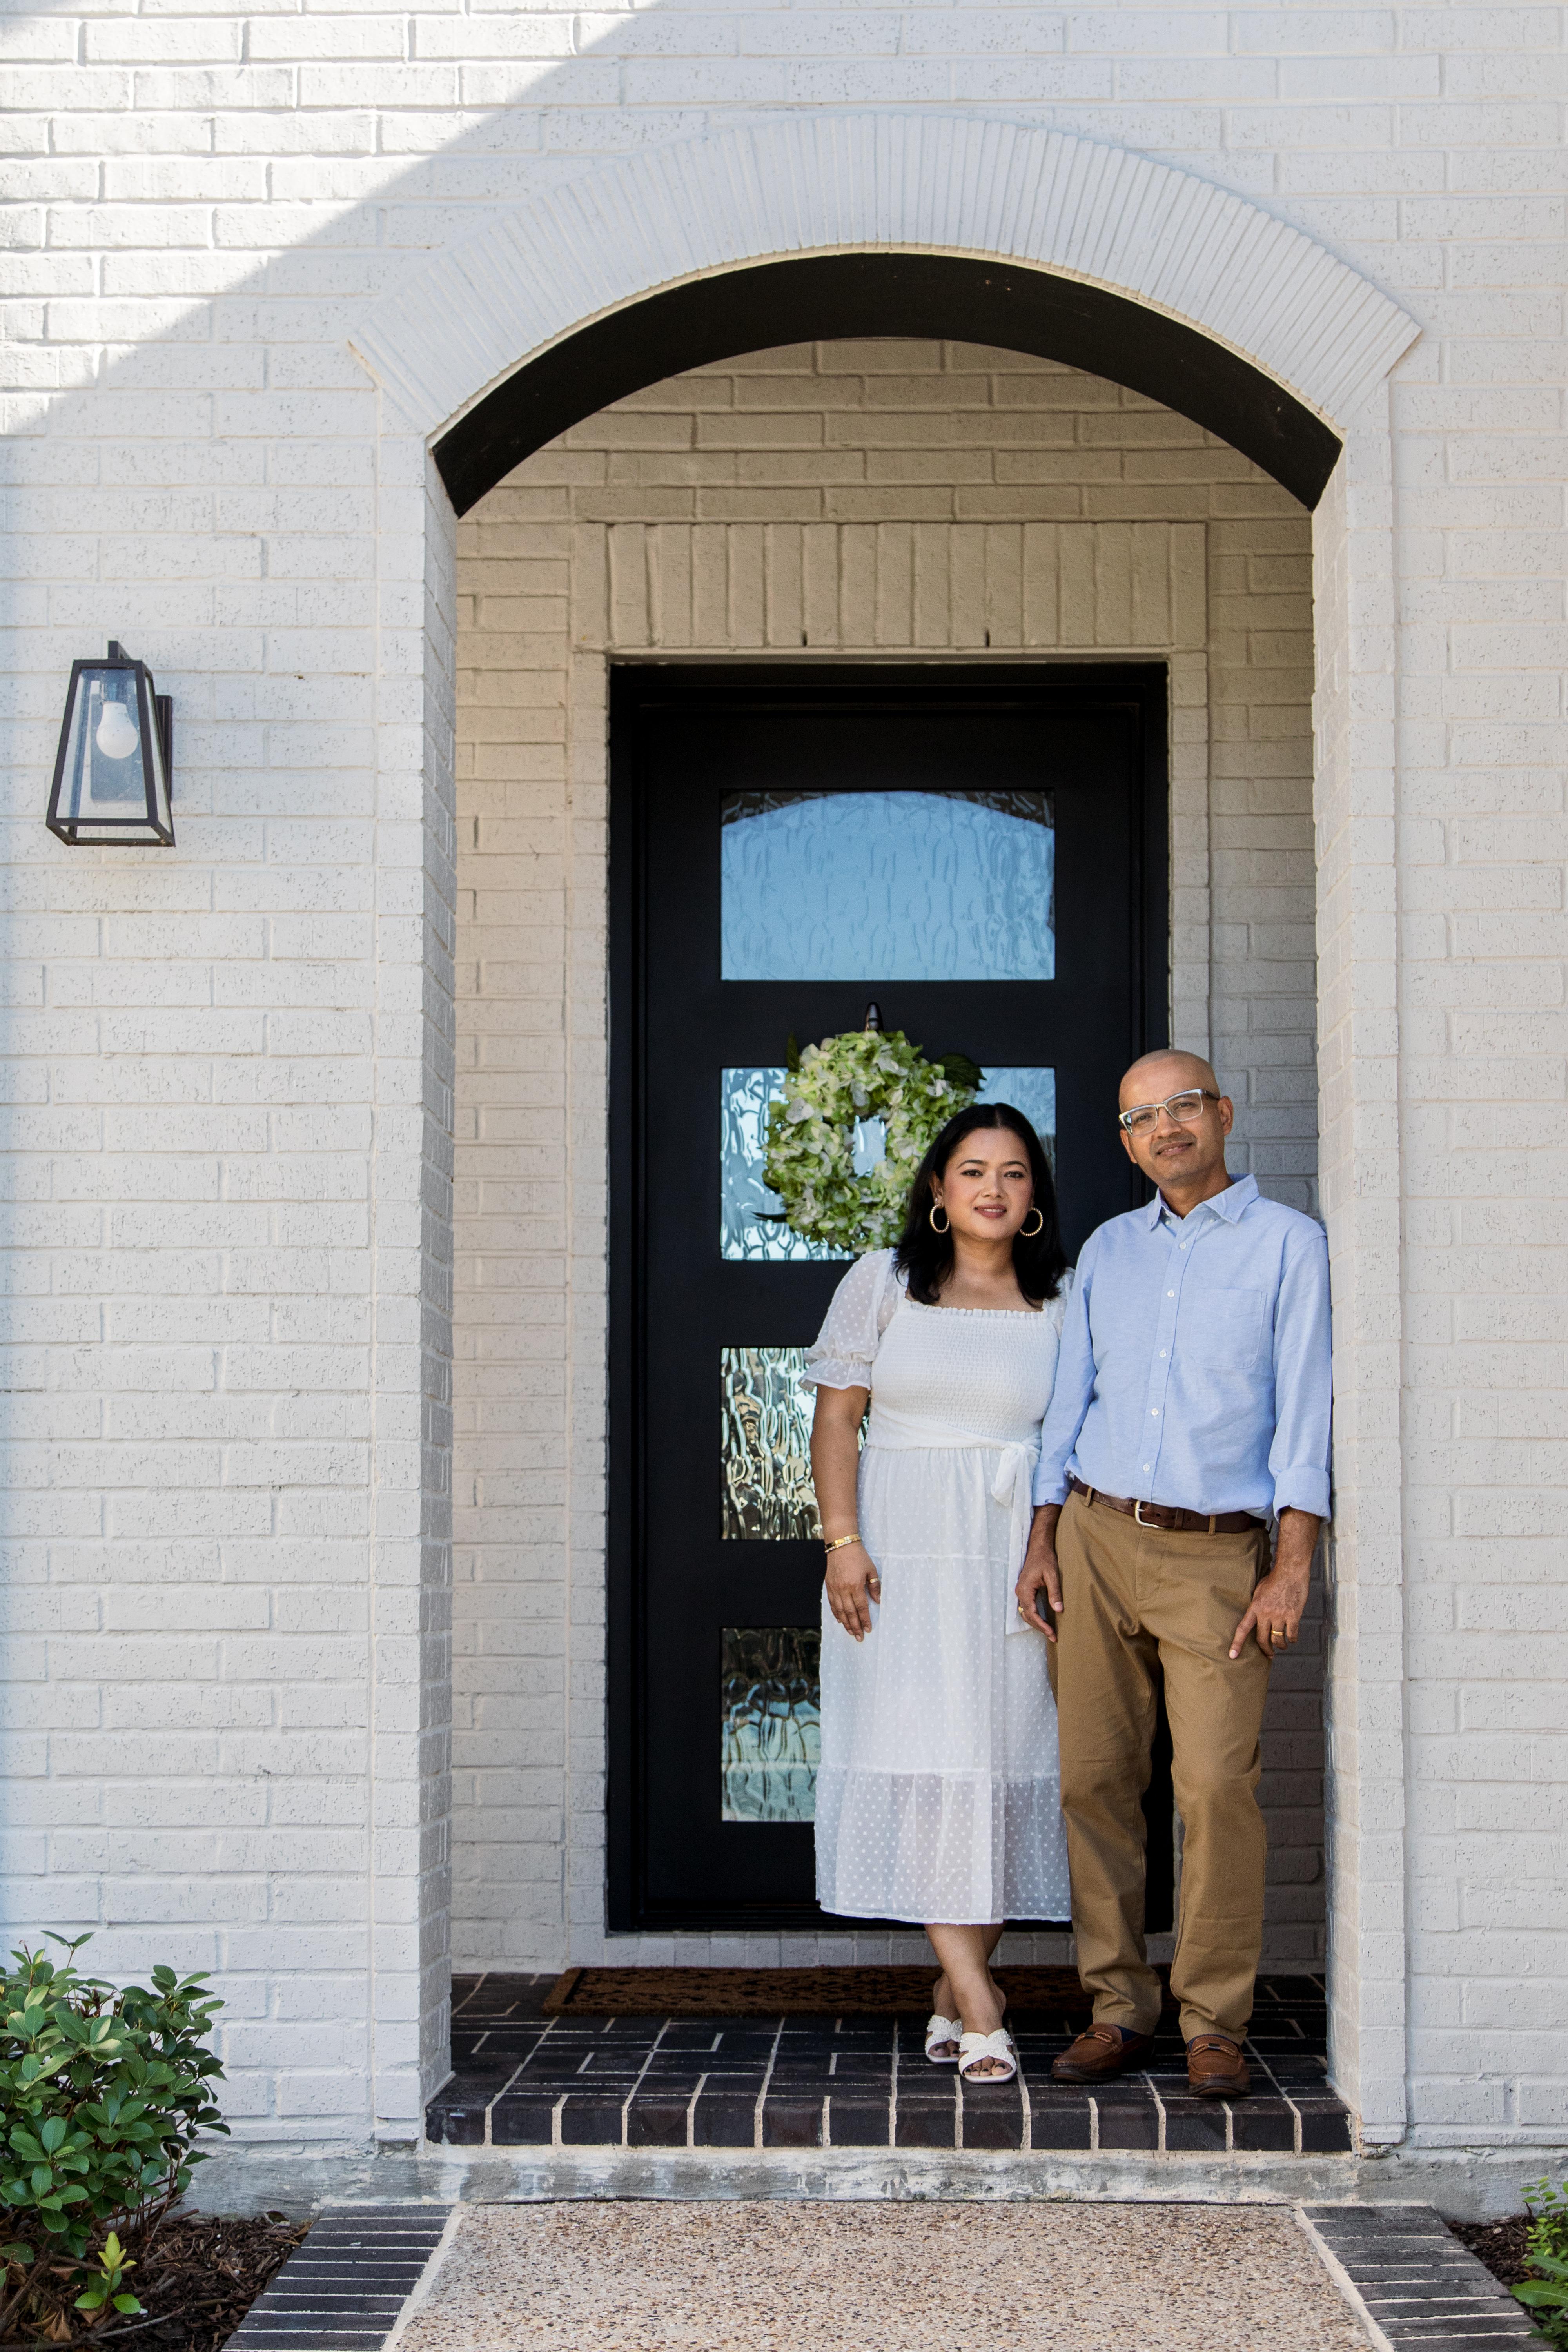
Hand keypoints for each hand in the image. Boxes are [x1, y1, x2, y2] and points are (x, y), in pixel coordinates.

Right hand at [825, 1541, 880, 1641]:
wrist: (841, 1544)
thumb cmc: (858, 1556)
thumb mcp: (871, 1570)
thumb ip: (874, 1586)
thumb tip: (878, 1600)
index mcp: (855, 1585)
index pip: (861, 1607)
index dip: (865, 1619)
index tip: (868, 1629)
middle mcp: (843, 1589)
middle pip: (850, 1613)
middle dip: (855, 1626)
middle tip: (859, 1637)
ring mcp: (834, 1588)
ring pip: (840, 1611)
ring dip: (845, 1623)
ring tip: (850, 1632)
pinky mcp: (829, 1586)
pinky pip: (832, 1604)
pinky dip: (836, 1613)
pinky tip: (840, 1620)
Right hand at [1015, 1504, 1062, 1640]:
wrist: (1038, 1546)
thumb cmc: (1045, 1559)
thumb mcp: (1052, 1575)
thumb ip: (1055, 1593)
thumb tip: (1059, 1610)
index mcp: (1025, 1589)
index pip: (1032, 1613)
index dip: (1041, 1625)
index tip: (1052, 1633)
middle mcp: (1020, 1592)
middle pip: (1027, 1616)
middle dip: (1040, 1627)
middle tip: (1053, 1636)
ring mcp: (1021, 1591)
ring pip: (1026, 1613)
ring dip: (1037, 1623)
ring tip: (1050, 1631)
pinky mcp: (1024, 1590)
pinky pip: (1027, 1607)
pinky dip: (1035, 1616)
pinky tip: (1044, 1620)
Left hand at [1230, 1509, 1318, 1659]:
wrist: (1291, 1571)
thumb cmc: (1274, 1579)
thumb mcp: (1258, 1590)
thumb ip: (1256, 1605)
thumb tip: (1254, 1615)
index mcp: (1255, 1607)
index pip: (1242, 1629)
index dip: (1237, 1643)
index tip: (1232, 1656)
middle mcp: (1266, 1613)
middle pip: (1262, 1638)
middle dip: (1265, 1650)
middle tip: (1268, 1655)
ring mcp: (1280, 1615)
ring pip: (1278, 1640)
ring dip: (1280, 1646)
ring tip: (1282, 1647)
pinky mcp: (1293, 1616)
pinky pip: (1292, 1635)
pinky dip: (1292, 1640)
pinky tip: (1292, 1639)